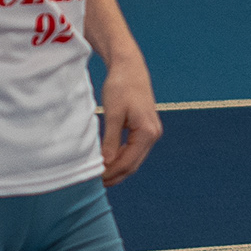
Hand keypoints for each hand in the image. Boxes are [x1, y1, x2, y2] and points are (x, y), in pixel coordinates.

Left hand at [97, 62, 163, 182]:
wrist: (129, 67)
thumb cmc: (121, 86)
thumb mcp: (113, 114)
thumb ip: (111, 140)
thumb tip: (106, 162)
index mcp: (147, 132)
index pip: (128, 162)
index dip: (112, 173)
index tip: (96, 179)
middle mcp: (154, 135)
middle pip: (133, 164)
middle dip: (115, 174)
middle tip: (96, 183)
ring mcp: (151, 132)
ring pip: (134, 158)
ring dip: (118, 167)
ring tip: (101, 175)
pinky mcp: (146, 129)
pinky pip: (134, 149)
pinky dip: (121, 157)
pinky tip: (109, 160)